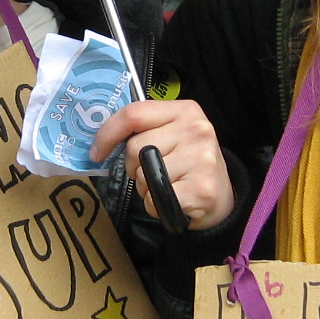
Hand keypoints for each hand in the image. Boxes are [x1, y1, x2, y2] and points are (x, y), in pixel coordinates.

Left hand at [92, 99, 233, 229]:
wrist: (222, 197)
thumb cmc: (189, 164)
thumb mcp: (174, 135)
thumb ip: (145, 129)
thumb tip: (101, 138)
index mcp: (186, 111)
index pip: (134, 114)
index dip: (107, 134)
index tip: (97, 152)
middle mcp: (196, 130)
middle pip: (135, 147)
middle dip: (133, 167)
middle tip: (152, 174)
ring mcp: (201, 159)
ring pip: (143, 175)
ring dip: (146, 189)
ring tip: (168, 187)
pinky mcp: (201, 188)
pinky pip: (155, 199)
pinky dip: (156, 207)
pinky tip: (174, 201)